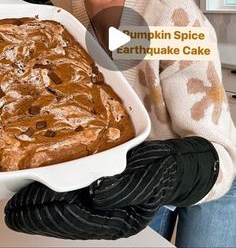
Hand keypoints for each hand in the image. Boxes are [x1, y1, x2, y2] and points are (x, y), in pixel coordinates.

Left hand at [4, 137, 217, 239]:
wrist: (175, 166)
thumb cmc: (165, 171)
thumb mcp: (150, 177)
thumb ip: (124, 189)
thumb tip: (96, 194)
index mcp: (120, 218)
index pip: (76, 220)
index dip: (47, 215)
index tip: (23, 210)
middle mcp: (107, 216)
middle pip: (66, 219)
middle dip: (38, 215)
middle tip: (12, 209)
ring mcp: (104, 206)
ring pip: (67, 211)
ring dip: (42, 207)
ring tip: (20, 202)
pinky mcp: (102, 193)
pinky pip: (74, 199)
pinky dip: (56, 197)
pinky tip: (45, 190)